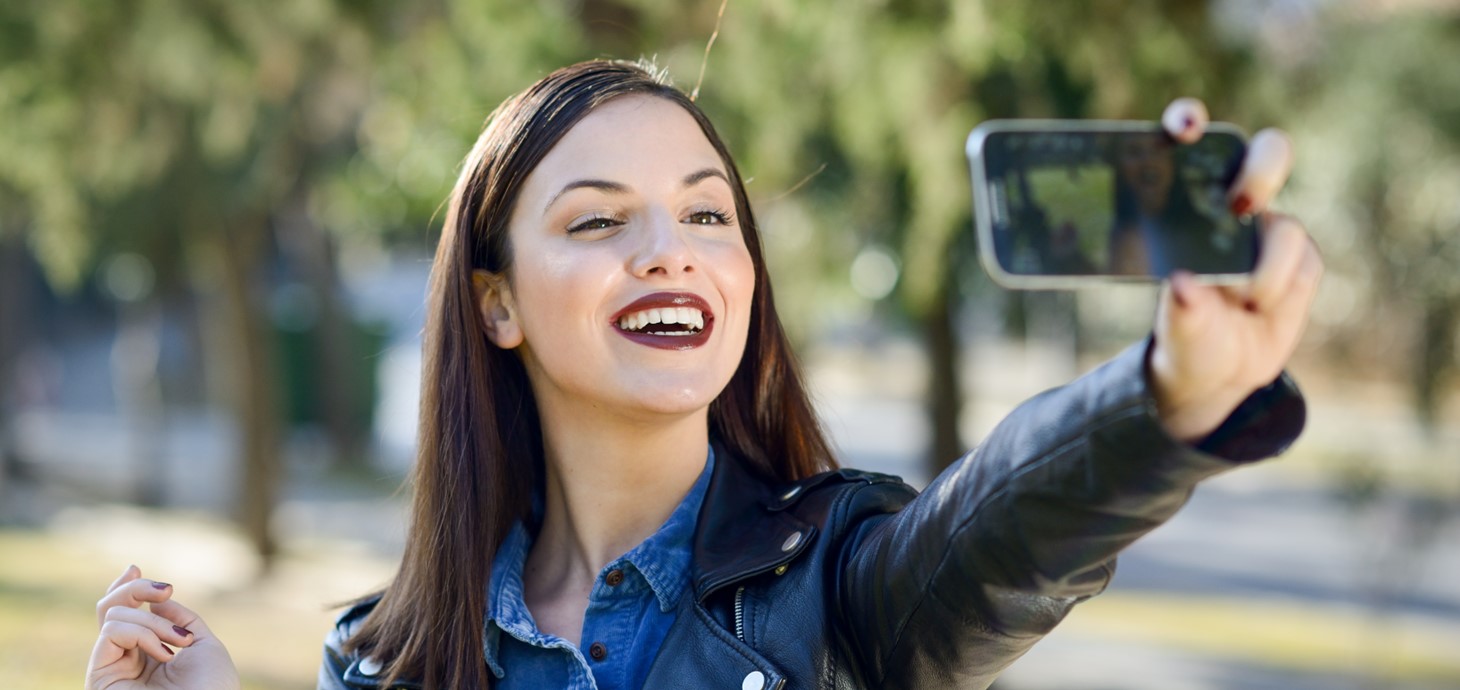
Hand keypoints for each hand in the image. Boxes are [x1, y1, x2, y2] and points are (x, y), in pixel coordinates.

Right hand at [86, 565, 240, 689]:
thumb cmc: (213, 688)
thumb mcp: (201, 644)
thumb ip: (178, 618)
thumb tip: (155, 600)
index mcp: (148, 652)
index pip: (124, 615)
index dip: (124, 588)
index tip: (136, 568)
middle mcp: (125, 660)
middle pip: (109, 609)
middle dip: (135, 590)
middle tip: (164, 590)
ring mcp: (111, 669)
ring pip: (111, 617)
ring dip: (152, 621)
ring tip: (176, 644)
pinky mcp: (99, 679)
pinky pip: (111, 632)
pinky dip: (142, 633)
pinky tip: (163, 653)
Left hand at [1149, 98, 1322, 441]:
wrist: (1218, 371)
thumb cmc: (1186, 335)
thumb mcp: (1175, 331)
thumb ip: (1179, 312)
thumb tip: (1183, 286)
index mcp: (1183, 201)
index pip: (1189, 141)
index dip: (1188, 120)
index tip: (1185, 128)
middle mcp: (1232, 204)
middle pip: (1268, 154)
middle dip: (1260, 172)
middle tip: (1239, 208)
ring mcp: (1272, 230)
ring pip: (1287, 228)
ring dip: (1263, 271)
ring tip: (1242, 302)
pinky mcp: (1303, 259)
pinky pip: (1303, 266)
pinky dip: (1281, 292)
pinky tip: (1260, 310)